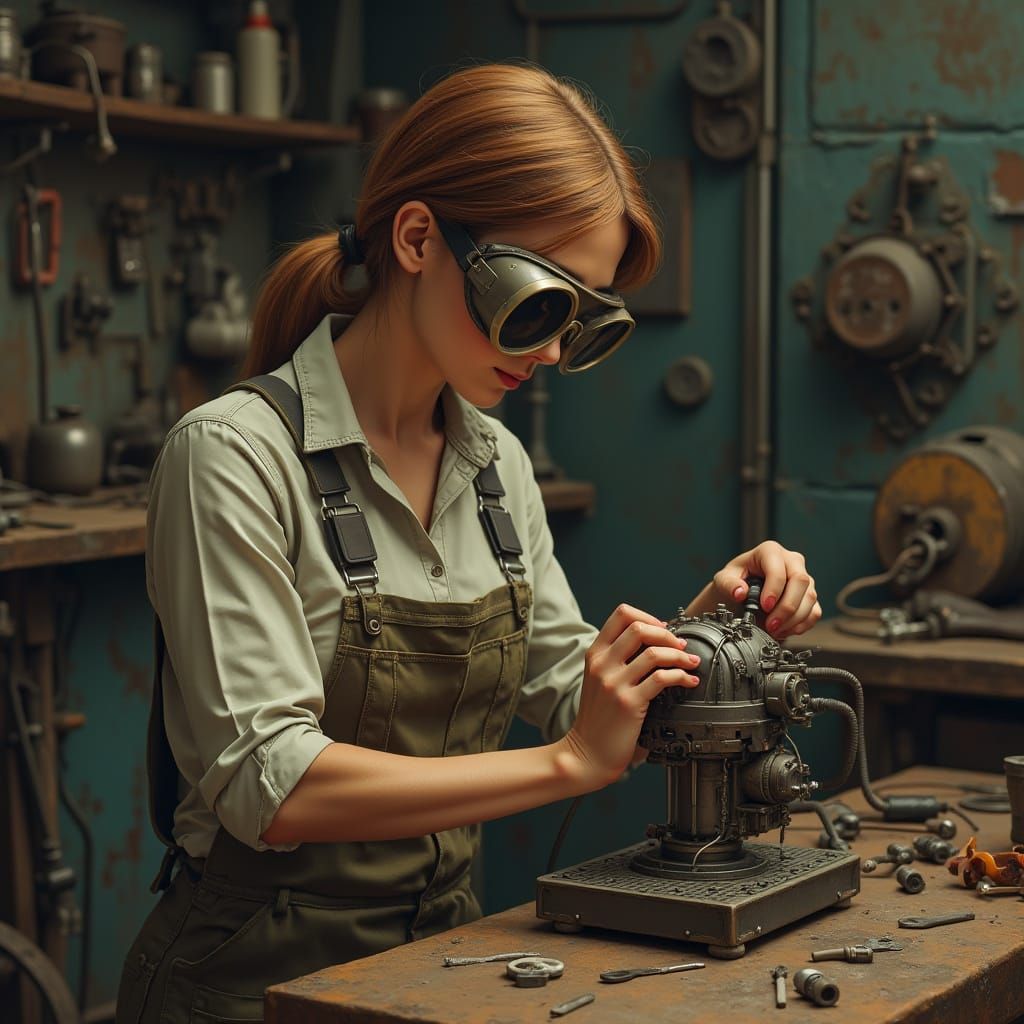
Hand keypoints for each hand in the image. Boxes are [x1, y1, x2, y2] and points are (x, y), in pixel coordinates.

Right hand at [563, 604, 699, 788]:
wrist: (587, 754)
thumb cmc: (597, 719)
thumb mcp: (598, 680)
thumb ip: (616, 660)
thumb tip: (654, 642)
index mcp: (595, 654)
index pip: (621, 615)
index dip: (648, 616)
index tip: (663, 629)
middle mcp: (602, 665)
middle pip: (639, 628)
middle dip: (667, 634)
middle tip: (680, 645)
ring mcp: (614, 684)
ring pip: (654, 652)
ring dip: (680, 655)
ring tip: (690, 663)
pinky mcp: (629, 703)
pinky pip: (662, 679)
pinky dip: (682, 677)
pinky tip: (689, 682)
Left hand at [709, 540, 821, 639]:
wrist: (741, 594)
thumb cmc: (735, 581)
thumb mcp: (724, 580)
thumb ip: (729, 585)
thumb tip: (740, 592)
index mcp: (770, 551)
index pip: (779, 569)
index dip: (774, 590)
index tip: (764, 607)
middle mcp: (791, 561)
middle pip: (801, 581)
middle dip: (786, 608)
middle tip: (771, 625)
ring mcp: (803, 578)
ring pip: (810, 598)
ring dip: (793, 619)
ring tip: (774, 630)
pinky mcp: (809, 596)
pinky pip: (814, 612)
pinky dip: (801, 625)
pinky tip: (784, 630)